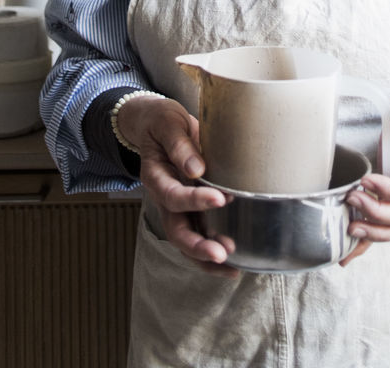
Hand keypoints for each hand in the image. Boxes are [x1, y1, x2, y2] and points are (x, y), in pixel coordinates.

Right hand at [116, 94, 238, 276]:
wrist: (157, 124)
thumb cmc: (163, 122)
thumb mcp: (168, 122)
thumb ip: (180, 144)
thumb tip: (196, 169)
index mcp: (155, 176)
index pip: (172, 195)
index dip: (194, 200)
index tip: (219, 198)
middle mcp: (164, 198)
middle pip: (175, 230)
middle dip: (197, 246)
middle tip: (221, 253)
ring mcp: (176, 207)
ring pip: (186, 241)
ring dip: (206, 257)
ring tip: (232, 267)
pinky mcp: (190, 209)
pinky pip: (198, 234)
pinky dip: (212, 253)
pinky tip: (234, 264)